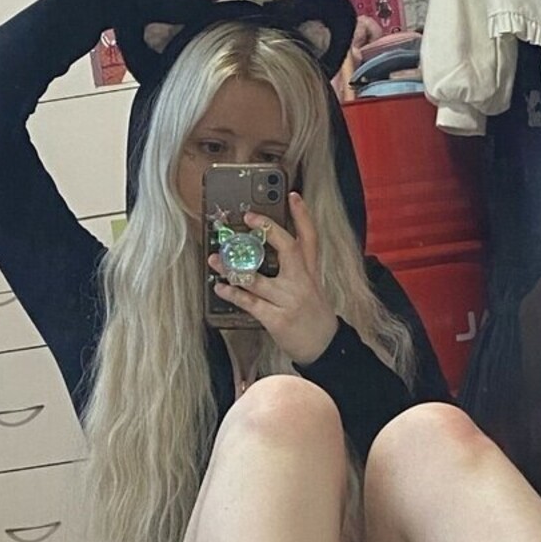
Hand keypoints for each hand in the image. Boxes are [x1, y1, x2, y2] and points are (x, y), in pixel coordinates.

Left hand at [209, 193, 338, 364]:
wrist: (324, 346)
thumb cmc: (313, 315)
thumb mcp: (312, 287)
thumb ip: (295, 268)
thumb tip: (263, 254)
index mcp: (310, 272)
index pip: (310, 237)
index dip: (302, 215)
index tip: (292, 195)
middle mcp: (301, 282)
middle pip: (287, 248)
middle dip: (268, 230)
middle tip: (248, 217)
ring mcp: (289, 300)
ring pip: (258, 278)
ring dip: (233, 268)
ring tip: (215, 259)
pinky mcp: (277, 319)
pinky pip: (250, 303)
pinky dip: (233, 294)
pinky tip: (220, 287)